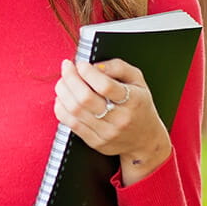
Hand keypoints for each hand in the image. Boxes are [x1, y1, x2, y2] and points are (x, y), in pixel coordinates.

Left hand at [53, 58, 170, 184]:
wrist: (145, 140)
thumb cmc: (139, 105)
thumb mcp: (138, 81)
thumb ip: (118, 67)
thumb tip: (95, 66)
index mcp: (132, 100)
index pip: (105, 86)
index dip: (88, 72)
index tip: (81, 64)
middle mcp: (119, 118)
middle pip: (85, 98)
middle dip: (70, 78)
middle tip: (66, 67)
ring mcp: (106, 132)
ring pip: (75, 111)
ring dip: (63, 91)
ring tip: (63, 81)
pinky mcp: (95, 142)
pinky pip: (71, 124)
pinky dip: (61, 108)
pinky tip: (62, 98)